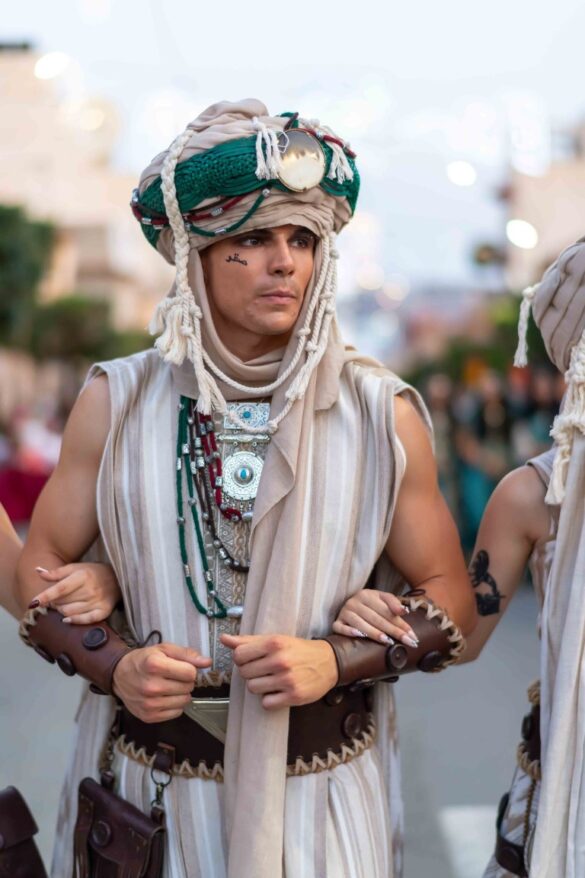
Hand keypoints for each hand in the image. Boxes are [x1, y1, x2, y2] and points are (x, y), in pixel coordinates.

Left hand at [28, 563, 121, 624]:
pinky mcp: (104, 610)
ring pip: (70, 612)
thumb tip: (37, 571)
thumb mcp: (76, 568)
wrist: (119, 577)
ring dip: (62, 611)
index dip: (46, 596)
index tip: (33, 603)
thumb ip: (56, 572)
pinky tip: (67, 620)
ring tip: (63, 606)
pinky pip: (86, 620)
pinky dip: (75, 621)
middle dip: (54, 603)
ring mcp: (98, 600)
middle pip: (63, 602)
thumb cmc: (93, 572)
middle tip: (56, 599)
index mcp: (82, 575)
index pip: (60, 588)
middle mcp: (91, 588)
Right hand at [112, 642, 211, 722]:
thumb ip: (187, 654)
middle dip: (185, 681)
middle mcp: (151, 686)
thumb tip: (207, 662)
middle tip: (172, 676)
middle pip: (188, 687)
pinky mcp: (149, 716)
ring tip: (168, 686)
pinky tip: (164, 697)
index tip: (180, 667)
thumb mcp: (164, 649)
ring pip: (184, 701)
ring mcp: (149, 703)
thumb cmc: (144, 660)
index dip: (189, 669)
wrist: (119, 675)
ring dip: (181, 693)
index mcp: (154, 665)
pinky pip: (176, 713)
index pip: (190, 673)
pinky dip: (174, 705)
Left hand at [221, 633, 337, 709]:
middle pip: (244, 673)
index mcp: (274, 643)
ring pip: (253, 688)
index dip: (242, 659)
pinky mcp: (294, 696)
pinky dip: (270, 699)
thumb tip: (224, 639)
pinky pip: (266, 703)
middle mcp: (280, 661)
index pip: (238, 655)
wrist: (328, 662)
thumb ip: (248, 640)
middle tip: (265, 669)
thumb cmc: (298, 650)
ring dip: (259, 686)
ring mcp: (287, 680)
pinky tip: (279, 691)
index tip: (252, 659)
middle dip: (251, 672)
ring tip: (272, 680)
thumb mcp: (275, 640)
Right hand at [332, 589, 418, 647]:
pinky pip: (340, 627)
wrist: (350, 605)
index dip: (401, 623)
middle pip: (376, 618)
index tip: (412, 635)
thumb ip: (393, 603)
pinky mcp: (337, 622)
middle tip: (407, 642)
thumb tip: (404, 611)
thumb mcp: (382, 599)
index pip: (386, 611)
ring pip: (361, 624)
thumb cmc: (370, 605)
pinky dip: (349, 631)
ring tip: (387, 641)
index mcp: (367, 595)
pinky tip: (359, 635)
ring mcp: (344, 612)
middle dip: (394, 631)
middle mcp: (354, 602)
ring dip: (374, 633)